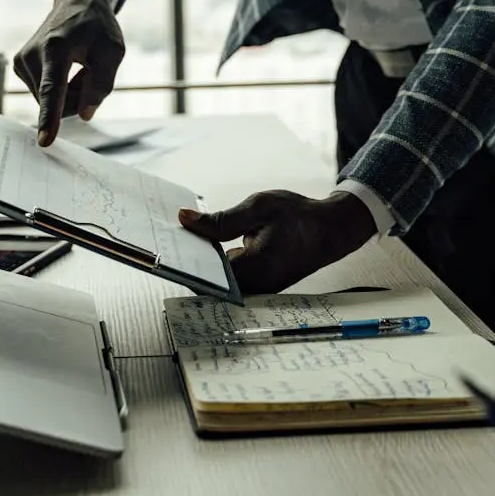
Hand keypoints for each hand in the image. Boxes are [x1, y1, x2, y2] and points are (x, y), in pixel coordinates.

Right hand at [14, 0, 124, 145]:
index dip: (50, 118)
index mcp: (56, 48)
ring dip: (70, 92)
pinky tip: (65, 66)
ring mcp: (22, 61)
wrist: (76, 2)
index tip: (44, 141)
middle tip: (88, 68)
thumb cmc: (97, 27)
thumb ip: (102, 84)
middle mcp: (32, 55)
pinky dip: (60, 88)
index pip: (53, 90)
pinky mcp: (19, 67)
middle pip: (59, 103)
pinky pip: (44, 95)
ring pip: (50, 102)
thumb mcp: (113, 51)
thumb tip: (85, 115)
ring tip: (76, 63)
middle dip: (79, 96)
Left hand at [178, 190, 375, 294]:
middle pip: (209, 281)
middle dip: (188, 260)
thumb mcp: (258, 207)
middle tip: (167, 239)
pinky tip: (205, 243)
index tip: (163, 247)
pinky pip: (230, 277)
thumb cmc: (299, 217)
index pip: (205, 275)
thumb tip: (185, 220)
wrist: (331, 230)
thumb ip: (220, 219)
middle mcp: (255, 286)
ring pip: (218, 280)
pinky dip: (216, 262)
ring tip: (181, 239)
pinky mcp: (258, 285)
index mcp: (255, 268)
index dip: (182, 261)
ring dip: (201, 261)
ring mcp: (258, 288)